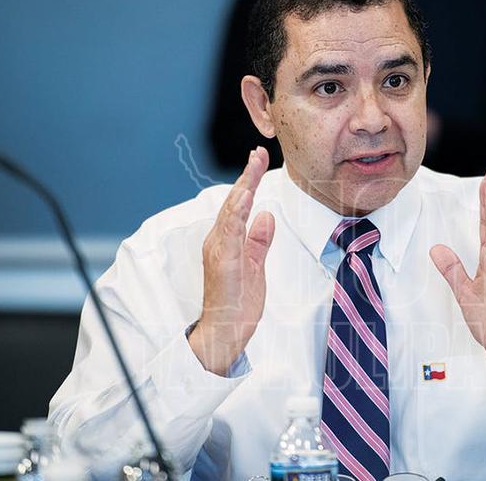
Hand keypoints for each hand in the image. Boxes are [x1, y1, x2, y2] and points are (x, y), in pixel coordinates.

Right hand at [188, 147, 274, 374]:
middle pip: (234, 202)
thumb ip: (259, 241)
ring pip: (230, 212)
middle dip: (247, 176)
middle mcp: (219, 242)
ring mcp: (219, 251)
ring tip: (253, 166)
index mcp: (227, 241)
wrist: (224, 334)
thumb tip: (266, 216)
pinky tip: (246, 198)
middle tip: (259, 152)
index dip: (249, 181)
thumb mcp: (255, 266)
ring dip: (243, 187)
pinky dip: (237, 213)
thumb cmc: (237, 304)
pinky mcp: (224, 263)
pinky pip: (230, 233)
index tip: (259, 159)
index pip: (240, 205)